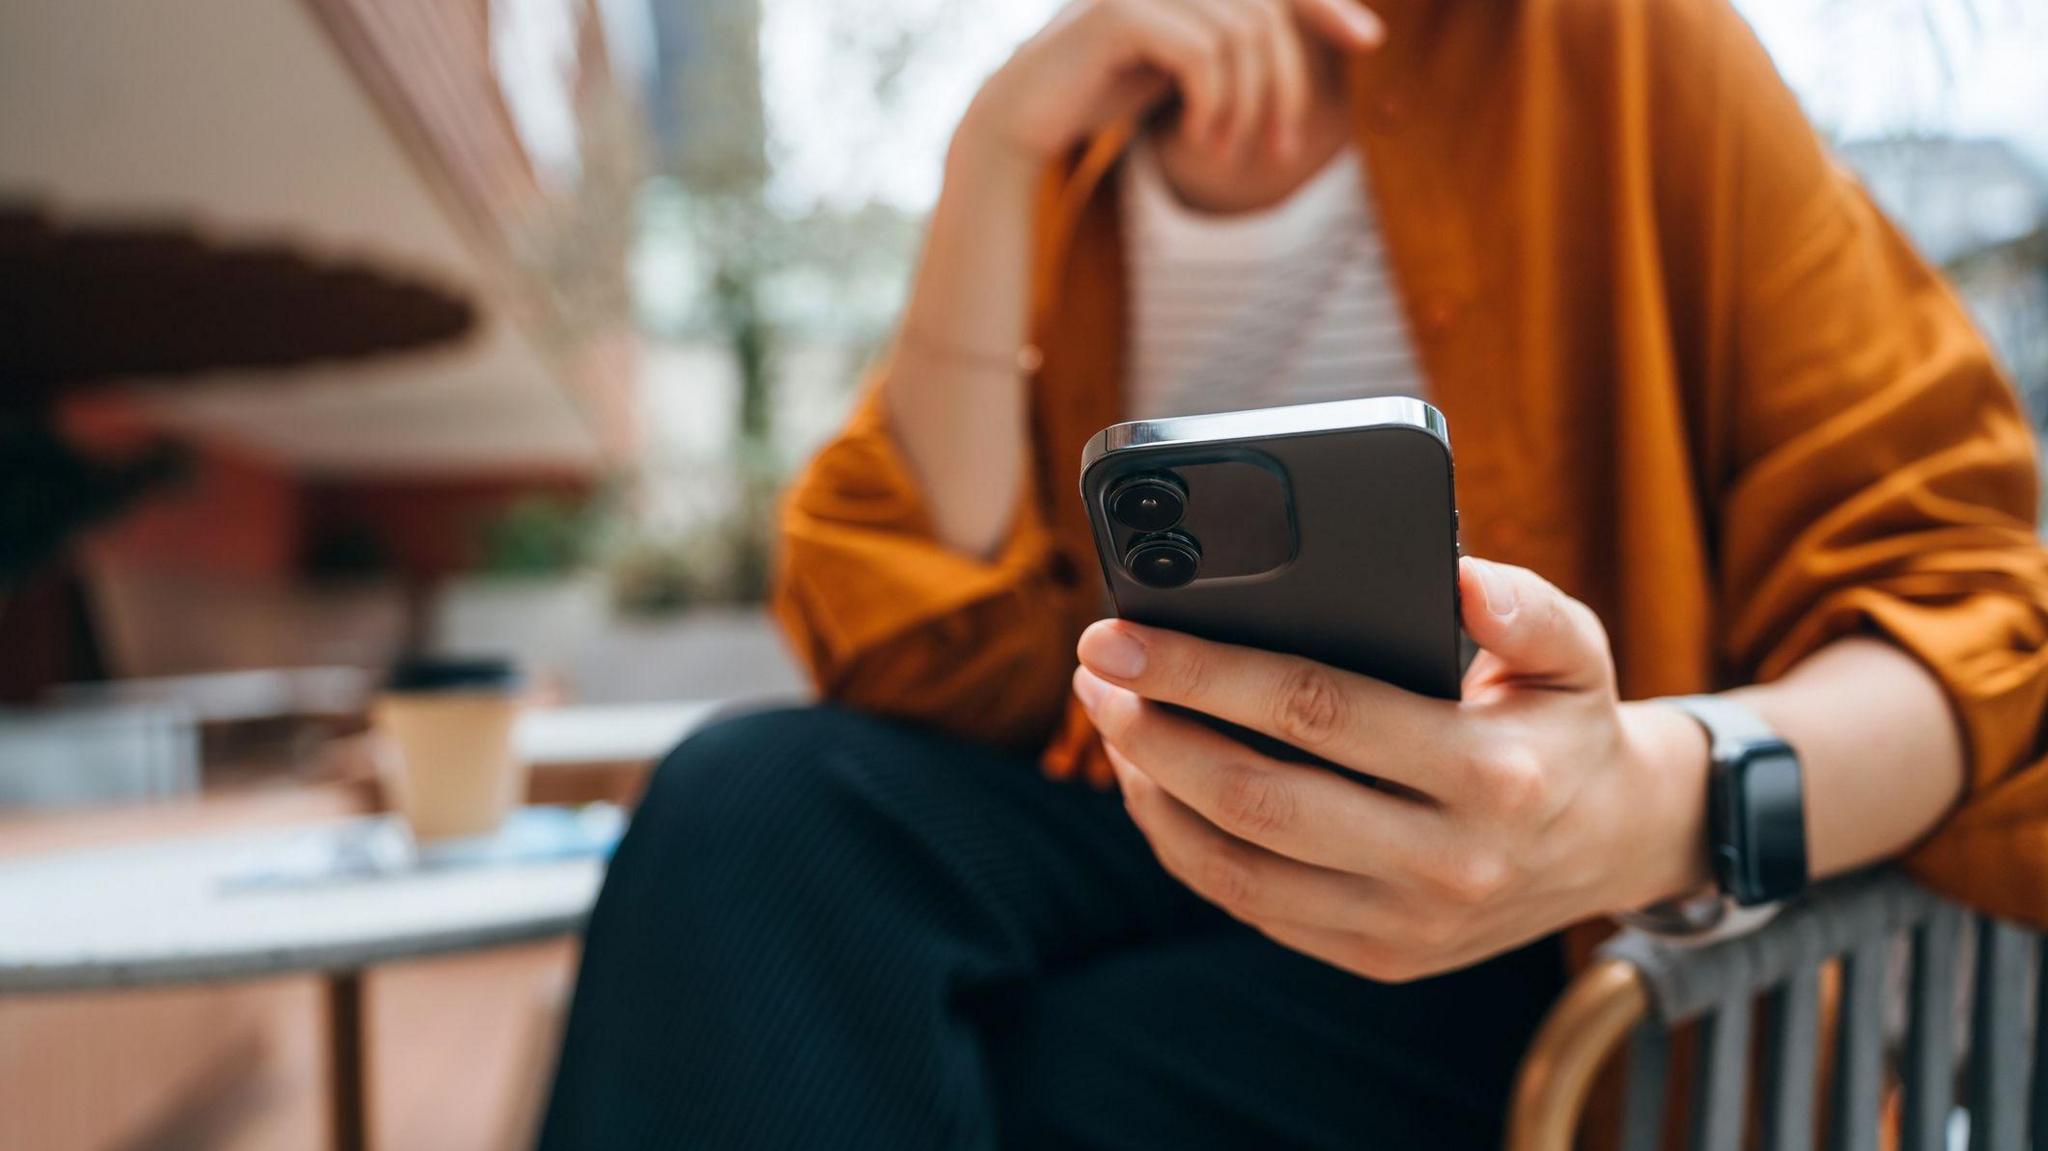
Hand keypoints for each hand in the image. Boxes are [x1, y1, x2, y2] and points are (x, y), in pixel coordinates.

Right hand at [960, 0, 1384, 168]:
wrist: (1025, 119)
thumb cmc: (1109, 90)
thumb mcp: (1194, 66)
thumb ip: (1248, 44)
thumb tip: (1357, 29)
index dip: (1326, 4)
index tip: (1367, 40)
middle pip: (1269, 13)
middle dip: (1287, 87)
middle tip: (1280, 149)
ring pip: (1243, 35)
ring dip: (1249, 106)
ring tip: (1227, 153)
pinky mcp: (1120, 13)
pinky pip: (1204, 53)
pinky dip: (1216, 104)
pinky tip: (1201, 141)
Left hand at [1072, 556, 1713, 981]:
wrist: (1614, 846)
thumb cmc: (1565, 724)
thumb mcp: (1575, 651)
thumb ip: (1524, 607)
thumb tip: (1458, 575)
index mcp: (1489, 773)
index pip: (1316, 711)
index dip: (1206, 670)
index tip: (1123, 633)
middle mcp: (1445, 862)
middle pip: (1256, 797)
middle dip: (1153, 730)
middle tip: (1097, 670)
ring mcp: (1405, 924)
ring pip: (1234, 866)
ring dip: (1150, 791)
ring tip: (1112, 718)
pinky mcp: (1375, 957)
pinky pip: (1248, 906)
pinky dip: (1183, 845)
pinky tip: (1152, 784)